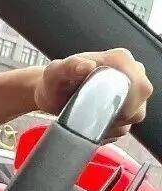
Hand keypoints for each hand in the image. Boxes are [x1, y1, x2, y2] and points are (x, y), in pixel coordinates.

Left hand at [33, 47, 151, 139]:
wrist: (51, 95)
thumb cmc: (54, 81)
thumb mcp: (55, 72)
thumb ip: (69, 66)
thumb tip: (86, 65)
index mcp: (120, 59)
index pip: (137, 83)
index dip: (123, 101)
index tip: (100, 110)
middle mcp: (132, 74)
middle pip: (138, 103)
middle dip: (115, 115)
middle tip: (89, 116)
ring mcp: (132, 94)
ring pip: (133, 118)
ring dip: (110, 124)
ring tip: (87, 120)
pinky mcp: (126, 111)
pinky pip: (125, 127)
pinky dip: (108, 131)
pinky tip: (91, 127)